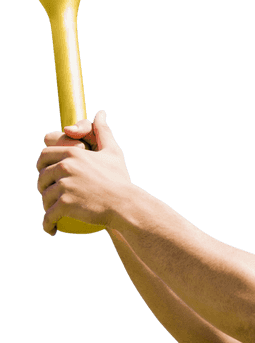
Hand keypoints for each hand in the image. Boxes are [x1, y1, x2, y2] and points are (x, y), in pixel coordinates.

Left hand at [35, 110, 131, 234]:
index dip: (41, 166)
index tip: (46, 175)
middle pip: (42, 176)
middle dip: (42, 186)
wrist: (125, 205)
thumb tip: (100, 113)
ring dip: (45, 206)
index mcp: (71, 153)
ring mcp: (64, 186)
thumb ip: (103, 131)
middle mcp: (65, 167)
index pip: (44, 156)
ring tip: (53, 212)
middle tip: (51, 195)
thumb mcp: (112, 152)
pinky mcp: (65, 205)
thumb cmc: (120, 180)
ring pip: (44, 197)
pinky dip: (47, 225)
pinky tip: (50, 229)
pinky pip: (49, 216)